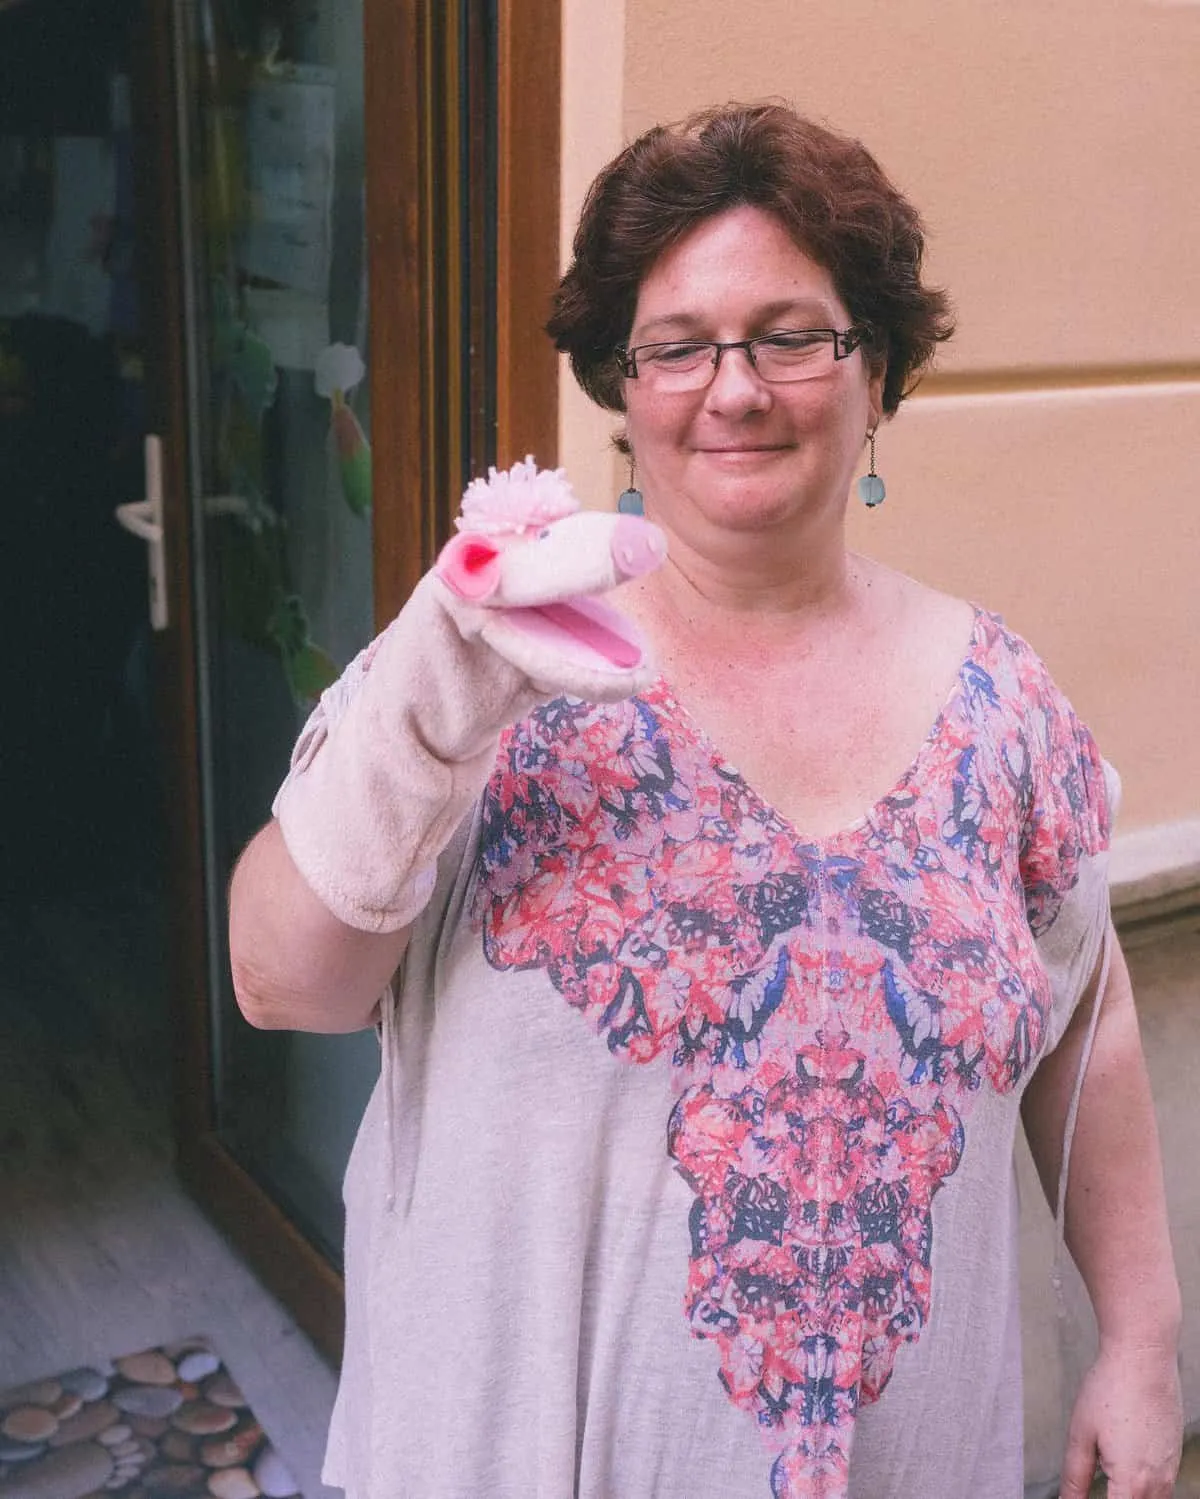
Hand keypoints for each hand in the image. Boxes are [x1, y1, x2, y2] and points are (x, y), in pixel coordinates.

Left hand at [1058, 1339, 1182, 1497]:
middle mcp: (1156, 1483)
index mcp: (1131, 1482)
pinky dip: (1145, 1489)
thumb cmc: (1111, 1389)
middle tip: (1098, 1482)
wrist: (1144, 1360)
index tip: (1081, 1498)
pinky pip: (1163, 1489)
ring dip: (1130, 1496)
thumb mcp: (1081, 1434)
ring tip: (1109, 1479)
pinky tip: (1127, 1469)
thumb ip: (1074, 1476)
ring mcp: (1170, 1471)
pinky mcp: (1174, 1457)